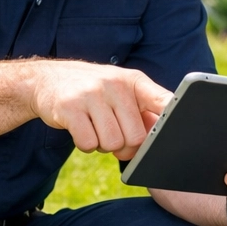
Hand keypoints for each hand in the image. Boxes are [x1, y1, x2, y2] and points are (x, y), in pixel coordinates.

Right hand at [31, 61, 171, 159]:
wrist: (46, 79)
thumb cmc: (93, 91)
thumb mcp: (121, 90)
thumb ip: (144, 110)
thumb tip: (164, 136)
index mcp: (133, 81)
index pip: (162, 101)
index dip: (174, 118)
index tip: (180, 131)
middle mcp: (114, 84)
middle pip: (136, 137)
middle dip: (126, 146)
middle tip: (114, 136)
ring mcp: (91, 95)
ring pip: (112, 144)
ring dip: (104, 146)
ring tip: (96, 129)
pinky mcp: (69, 108)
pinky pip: (89, 144)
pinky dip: (86, 145)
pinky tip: (82, 130)